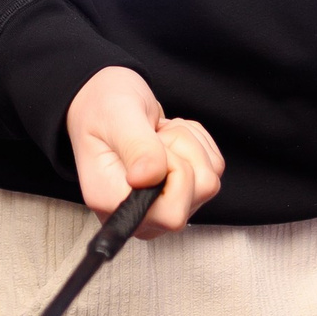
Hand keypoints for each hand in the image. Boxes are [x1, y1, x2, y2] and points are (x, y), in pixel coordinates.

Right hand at [66, 66, 222, 235]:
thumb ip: (137, 147)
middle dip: (184, 152)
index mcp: (112, 201)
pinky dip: (197, 144)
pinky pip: (213, 170)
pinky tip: (168, 137)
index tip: (154, 144)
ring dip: (189, 145)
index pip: (169, 214)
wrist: (105, 101)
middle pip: (195, 196)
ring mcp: (161, 207)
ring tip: (159, 133)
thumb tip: (146, 179)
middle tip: (156, 134)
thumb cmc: (104, 107)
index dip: (174, 173)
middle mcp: (138, 214)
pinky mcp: (179, 194)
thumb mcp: (118, 116)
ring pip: (208, 182)